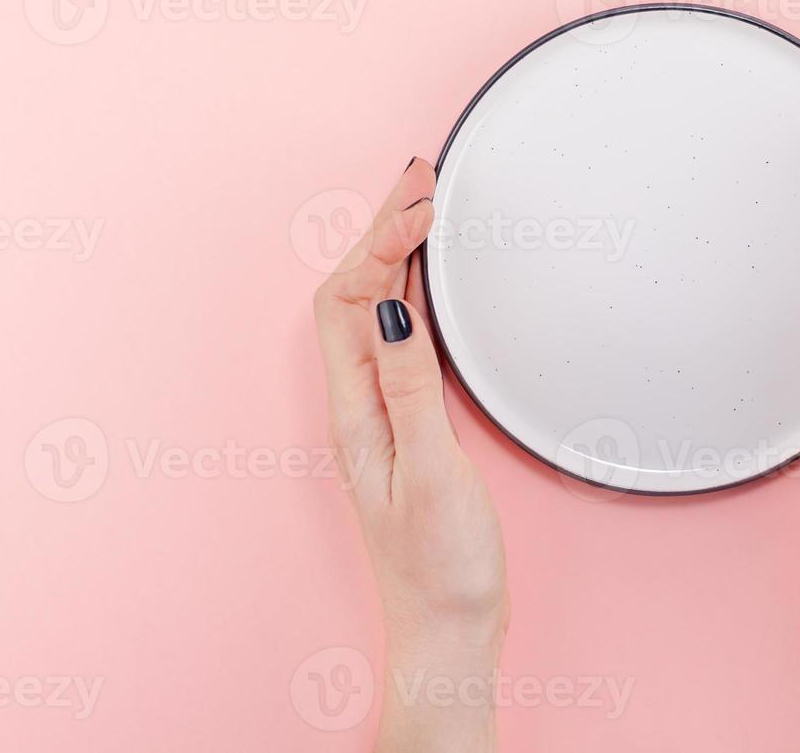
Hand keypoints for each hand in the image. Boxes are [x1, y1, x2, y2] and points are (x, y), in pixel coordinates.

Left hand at [313, 158, 507, 752]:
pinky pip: (403, 335)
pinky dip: (415, 290)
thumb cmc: (440, 566)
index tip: (424, 202)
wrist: (449, 627)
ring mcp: (383, 411)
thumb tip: (391, 307)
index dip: (381, 241)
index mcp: (356, 411)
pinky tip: (431, 277)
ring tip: (422, 202)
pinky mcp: (411, 423)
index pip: (350, 299)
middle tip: (420, 173)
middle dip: (381, 226)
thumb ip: (410, 391)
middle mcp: (360, 403)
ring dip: (395, 250)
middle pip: (354, 292)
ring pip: (376, 308)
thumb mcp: (430, 474)